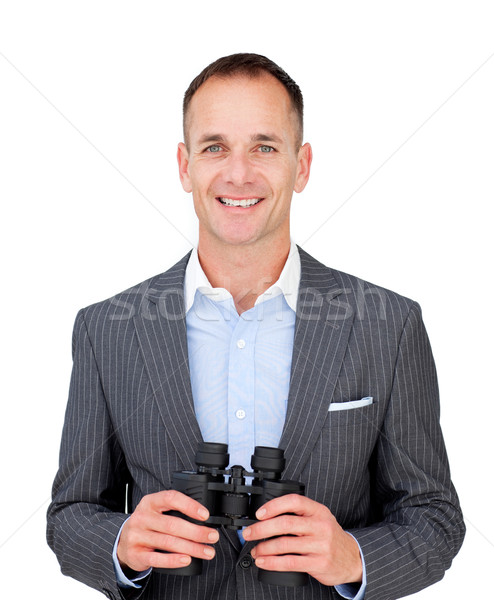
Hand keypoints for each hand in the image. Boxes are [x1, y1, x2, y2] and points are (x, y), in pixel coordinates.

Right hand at [117, 490, 219, 573]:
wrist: (123, 542)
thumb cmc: (148, 524)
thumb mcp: (156, 511)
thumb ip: (174, 511)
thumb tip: (203, 519)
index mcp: (150, 502)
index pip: (171, 498)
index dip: (189, 505)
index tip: (205, 514)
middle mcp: (142, 517)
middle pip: (173, 524)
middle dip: (196, 532)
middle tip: (212, 536)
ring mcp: (137, 536)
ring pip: (168, 542)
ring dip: (192, 548)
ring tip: (207, 551)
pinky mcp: (136, 554)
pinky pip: (158, 559)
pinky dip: (174, 560)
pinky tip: (188, 559)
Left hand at [243, 494, 361, 586]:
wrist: (353, 558)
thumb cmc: (330, 536)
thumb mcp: (320, 518)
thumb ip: (300, 514)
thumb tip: (267, 516)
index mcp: (318, 511)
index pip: (294, 501)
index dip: (274, 505)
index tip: (259, 513)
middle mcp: (320, 526)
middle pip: (286, 524)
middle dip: (262, 529)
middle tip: (249, 533)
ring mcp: (321, 545)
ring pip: (285, 545)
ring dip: (265, 548)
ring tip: (255, 550)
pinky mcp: (319, 563)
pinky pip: (290, 563)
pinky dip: (272, 563)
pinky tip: (263, 562)